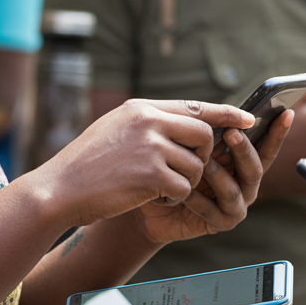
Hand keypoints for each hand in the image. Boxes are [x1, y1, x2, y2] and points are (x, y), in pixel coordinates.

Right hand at [35, 100, 254, 227]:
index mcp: (141, 108)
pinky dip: (173, 198)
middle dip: (204, 156)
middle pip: (203, 133)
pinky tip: (151, 199)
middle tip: (188, 171)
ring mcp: (151, 146)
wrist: (57, 190)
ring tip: (158, 188)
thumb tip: (184, 123)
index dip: (225, 113)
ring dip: (184, 182)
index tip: (248, 119)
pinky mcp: (151, 174)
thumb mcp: (115, 130)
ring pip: (196, 165)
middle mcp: (149, 121)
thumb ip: (148, 123)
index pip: (194, 106)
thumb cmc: (85, 165)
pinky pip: (184, 187)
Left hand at [129, 110, 291, 243]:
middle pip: (255, 167)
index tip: (286, 113)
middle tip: (233, 133)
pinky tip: (185, 191)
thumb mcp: (192, 140)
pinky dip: (198, 200)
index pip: (266, 145)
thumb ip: (213, 126)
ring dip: (217, 175)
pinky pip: (213, 210)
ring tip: (203, 163)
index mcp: (243, 161)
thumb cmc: (174, 164)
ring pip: (234, 190)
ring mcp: (235, 205)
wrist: (150, 199)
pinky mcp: (220, 223)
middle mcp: (245, 183)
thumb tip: (238, 113)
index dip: (277, 131)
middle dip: (244, 150)